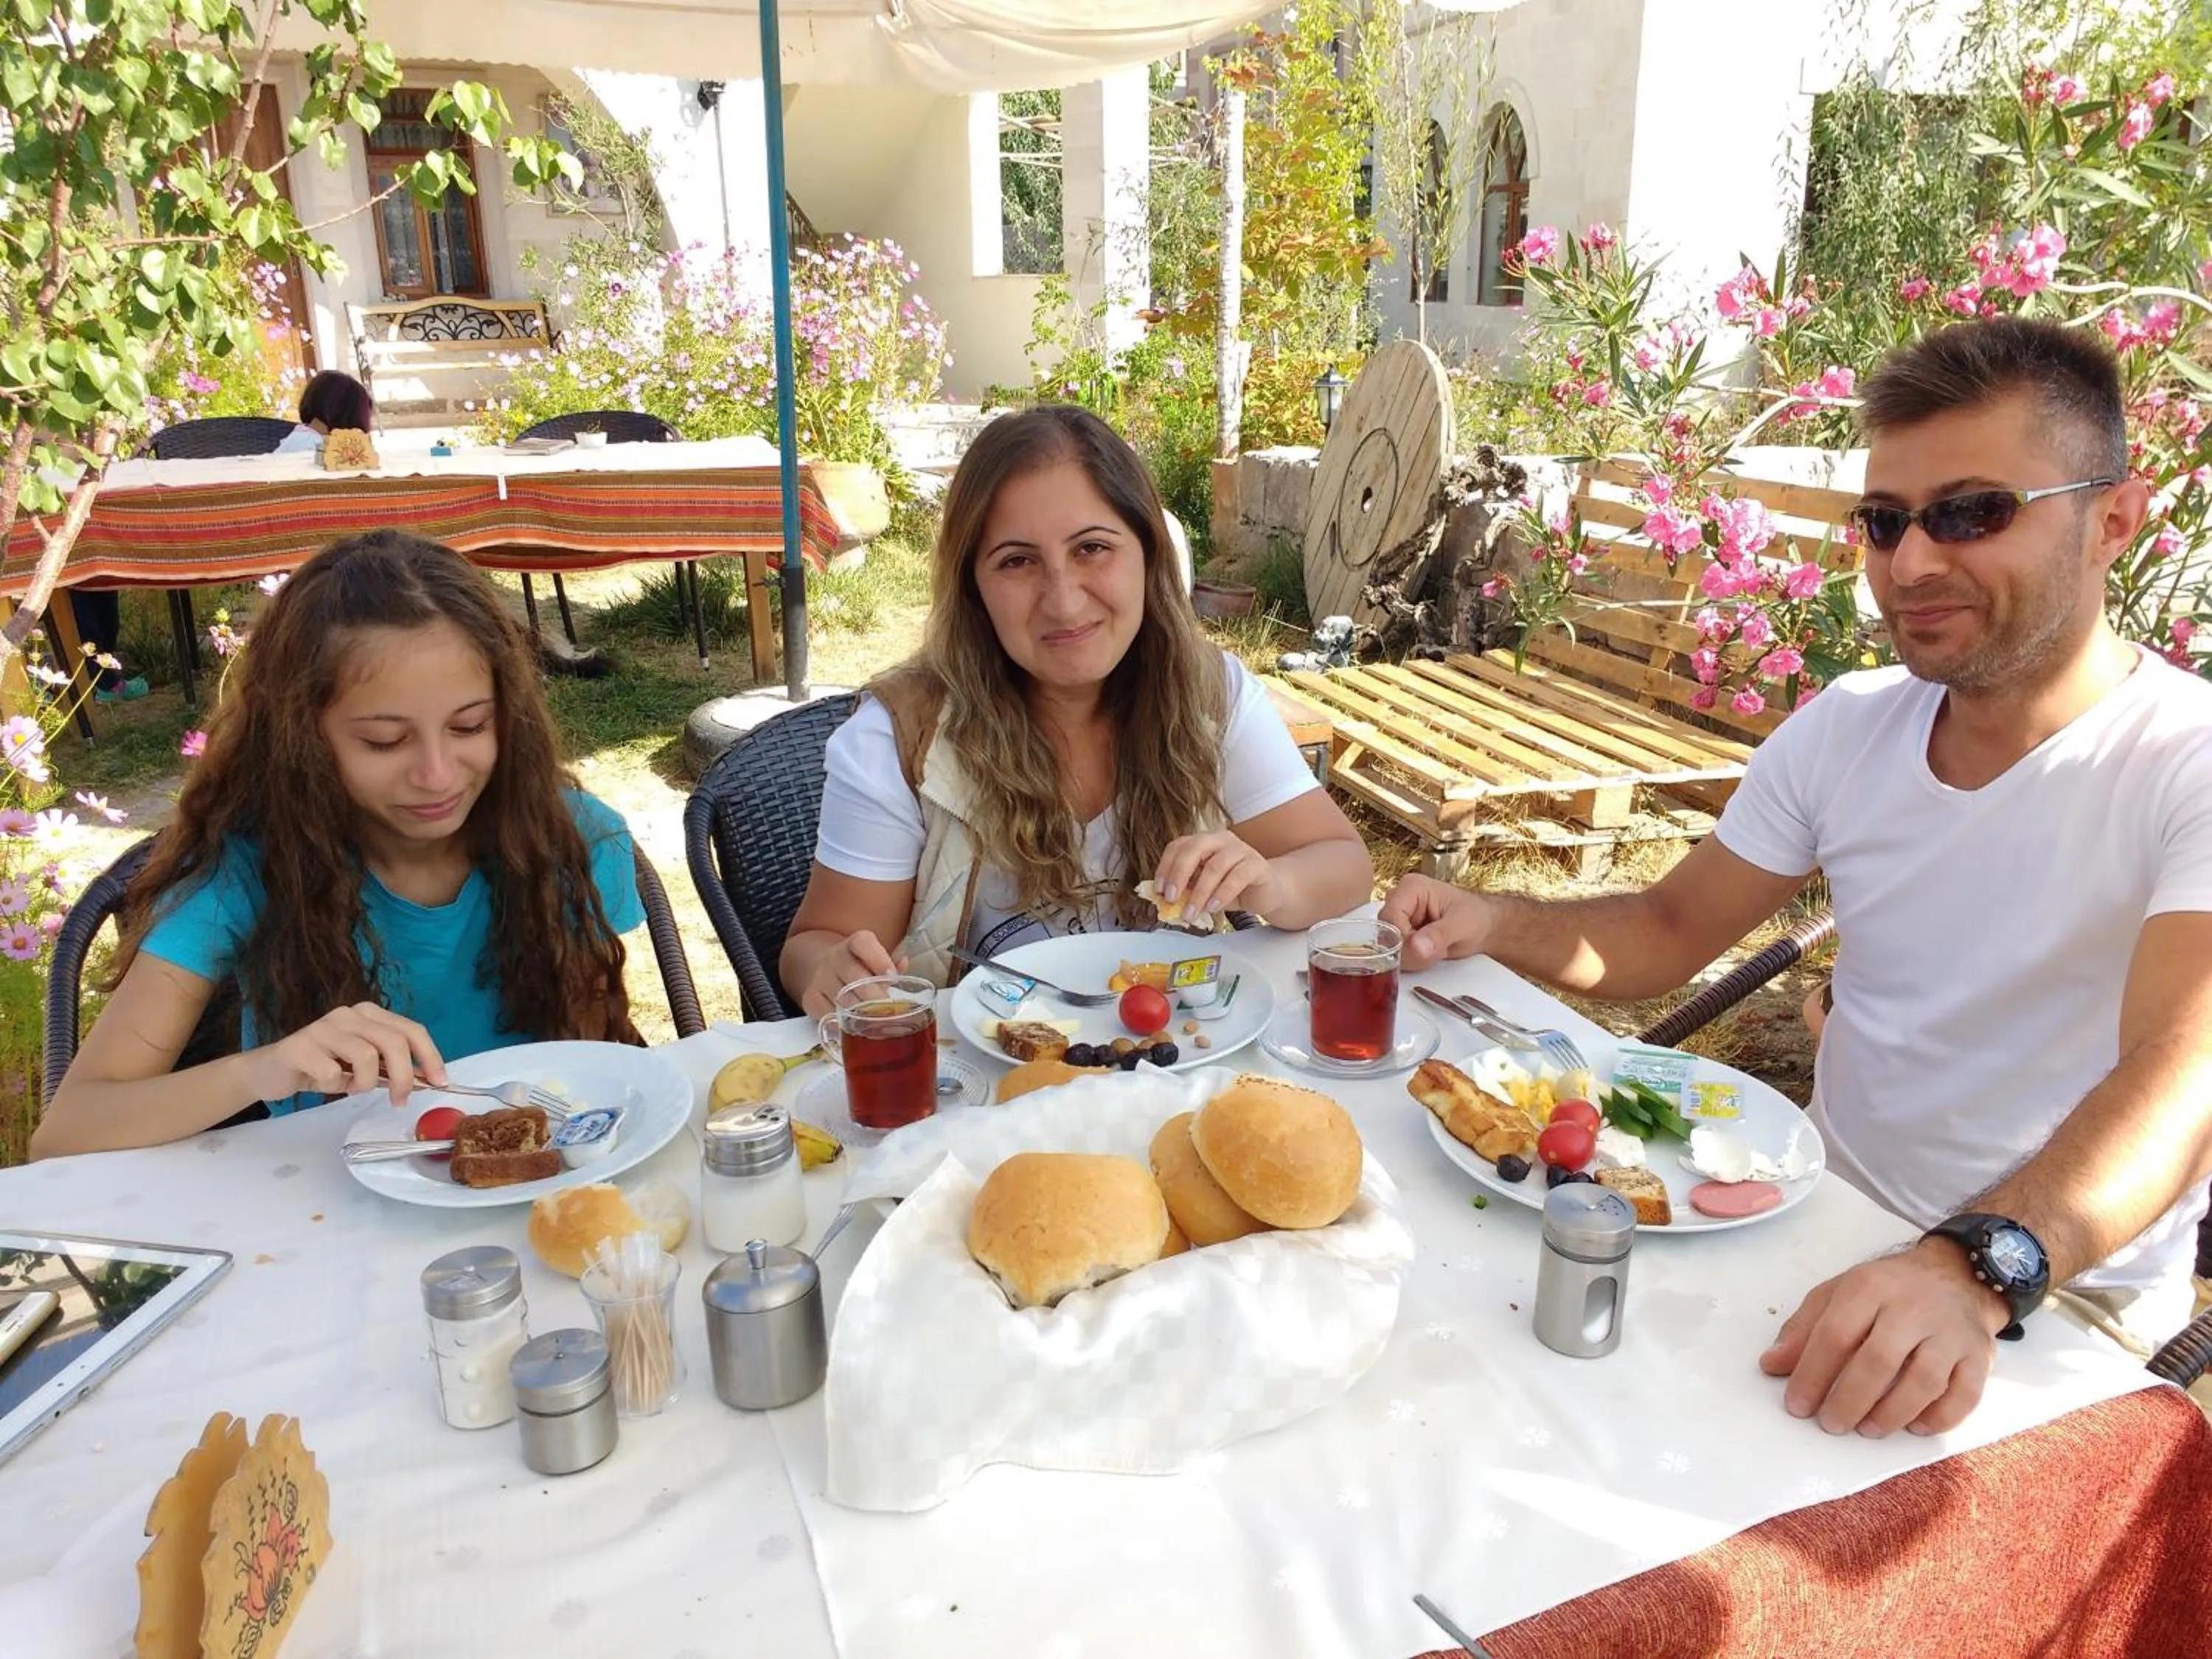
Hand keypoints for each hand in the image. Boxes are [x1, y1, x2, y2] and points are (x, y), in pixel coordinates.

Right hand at [247, 1003, 444, 1105]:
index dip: (430, 1056)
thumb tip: (429, 1079)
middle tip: (399, 1100)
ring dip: (364, 1083)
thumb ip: (391, 1066)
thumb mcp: (362, 1065)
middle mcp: (348, 1014)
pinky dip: (335, 1086)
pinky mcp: (299, 1046)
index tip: (441, 1083)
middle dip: (404, 1077)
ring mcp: (323, 1027)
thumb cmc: (322, 1067)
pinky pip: (332, 1071)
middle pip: (394, 1042)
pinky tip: (324, 1084)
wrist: (270, 1071)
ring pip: (366, 1056)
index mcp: (369, 1014)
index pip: (411, 1030)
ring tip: (351, 1088)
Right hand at [799, 930, 906, 1018]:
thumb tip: (903, 964)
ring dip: (862, 1014)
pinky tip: (855, 1028)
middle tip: (889, 1011)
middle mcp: (835, 958)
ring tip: (877, 1023)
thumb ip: (891, 964)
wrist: (822, 969)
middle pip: (855, 977)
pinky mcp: (811, 998)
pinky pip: (829, 1015)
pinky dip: (843, 1024)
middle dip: (875, 996)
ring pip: (844, 1000)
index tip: (893, 977)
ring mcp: (821, 979)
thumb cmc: (859, 967)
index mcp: (854, 944)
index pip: (863, 943)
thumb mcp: (874, 959)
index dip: (879, 959)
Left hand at [1153, 831, 1274, 927]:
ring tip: (1191, 912)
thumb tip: (1163, 898)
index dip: (1165, 866)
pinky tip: (1213, 907)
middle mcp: (1221, 840)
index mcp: (1204, 841)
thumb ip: (1186, 888)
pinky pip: (1237, 876)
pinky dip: (1222, 893)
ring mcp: (1241, 849)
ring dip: (1199, 892)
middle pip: (1195, 848)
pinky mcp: (1257, 864)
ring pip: (1215, 865)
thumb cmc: (1231, 888)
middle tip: (1171, 899)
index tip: (1159, 890)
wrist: (1266, 892)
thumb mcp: (1203, 888)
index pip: (1178, 846)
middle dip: (1179, 874)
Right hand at [1378, 874, 1490, 969]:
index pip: (1389, 916)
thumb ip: (1439, 935)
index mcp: (1412, 888)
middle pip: (1384, 932)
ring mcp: (1398, 918)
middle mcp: (1399, 900)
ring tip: (1436, 951)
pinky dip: (1411, 961)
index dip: (1401, 939)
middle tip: (1434, 952)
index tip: (1422, 951)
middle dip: (1408, 950)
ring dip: (1411, 957)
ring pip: (1387, 946)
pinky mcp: (1400, 933)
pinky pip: (1395, 954)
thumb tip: (1417, 946)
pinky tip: (1429, 955)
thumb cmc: (1476, 917)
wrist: (1483, 928)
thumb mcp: (1462, 925)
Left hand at [1758, 1241, 2011, 1436]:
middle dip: (1849, 1400)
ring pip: (1924, 1381)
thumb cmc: (1888, 1291)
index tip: (1797, 1405)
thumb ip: (1803, 1328)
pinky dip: (1939, 1418)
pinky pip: (1965, 1395)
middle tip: (1831, 1424)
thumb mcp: (1838, 1294)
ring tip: (1867, 1429)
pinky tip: (1914, 1427)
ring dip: (1891, 1413)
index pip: (1835, 1333)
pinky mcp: (1979, 1355)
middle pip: (1879, 1360)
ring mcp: (1951, 1332)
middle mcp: (1913, 1307)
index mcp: (1870, 1287)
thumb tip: (1771, 1365)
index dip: (1812, 1374)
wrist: (1956, 1275)